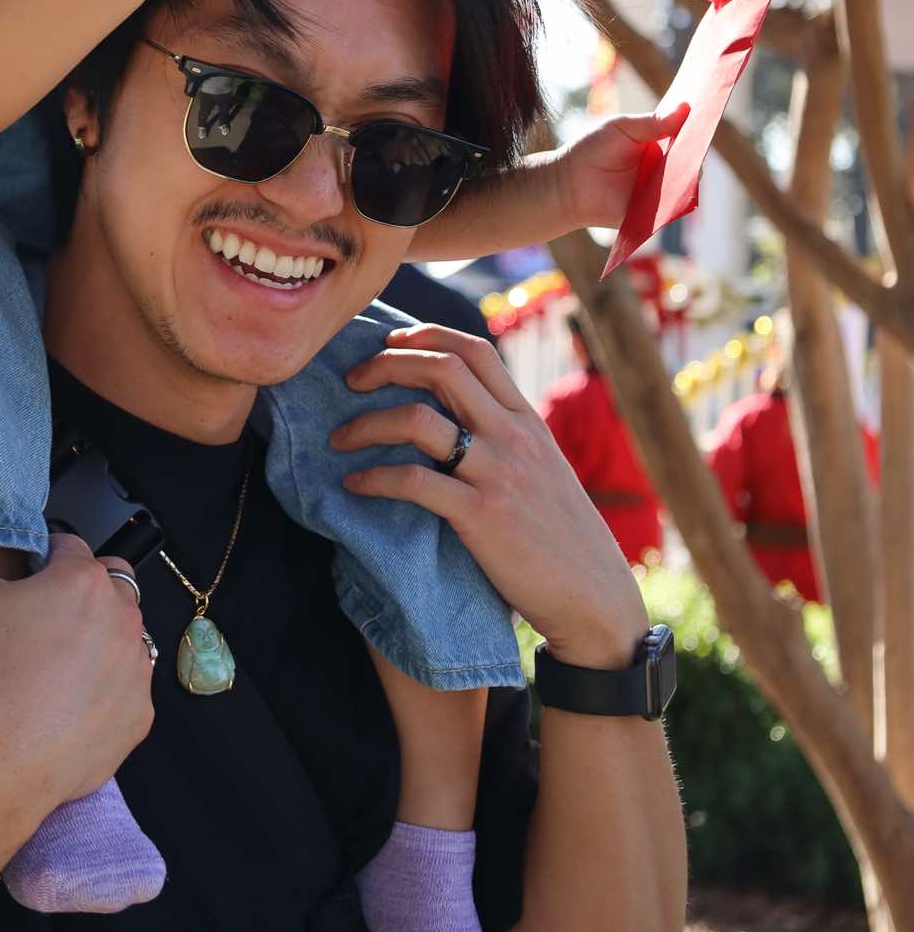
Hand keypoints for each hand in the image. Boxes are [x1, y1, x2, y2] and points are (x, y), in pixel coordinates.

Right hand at [0, 494, 154, 812]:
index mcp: (83, 581)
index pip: (69, 548)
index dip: (44, 560)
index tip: (26, 580)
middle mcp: (123, 618)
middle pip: (107, 590)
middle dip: (80, 598)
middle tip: (39, 624)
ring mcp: (136, 670)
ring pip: (123, 641)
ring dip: (98, 646)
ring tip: (52, 668)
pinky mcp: (138, 717)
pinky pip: (127, 695)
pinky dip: (105, 697)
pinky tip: (67, 709)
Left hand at [330, 325, 646, 666]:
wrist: (593, 595)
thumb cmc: (561, 537)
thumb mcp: (543, 469)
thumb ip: (506, 437)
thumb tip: (457, 417)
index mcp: (527, 420)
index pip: (475, 351)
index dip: (426, 335)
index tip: (388, 341)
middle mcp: (513, 436)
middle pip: (441, 368)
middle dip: (386, 363)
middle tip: (351, 380)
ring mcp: (498, 473)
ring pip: (418, 419)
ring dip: (366, 423)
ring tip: (338, 438)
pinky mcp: (481, 516)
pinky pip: (413, 482)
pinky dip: (374, 478)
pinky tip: (354, 485)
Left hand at [552, 103, 689, 232]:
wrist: (568, 184)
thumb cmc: (592, 151)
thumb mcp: (623, 127)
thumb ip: (654, 122)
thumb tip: (685, 107)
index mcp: (659, 146)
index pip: (685, 136)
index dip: (696, 124)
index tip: (706, 108)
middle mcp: (665, 169)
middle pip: (691, 159)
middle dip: (697, 146)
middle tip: (702, 132)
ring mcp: (662, 192)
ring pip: (687, 182)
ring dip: (691, 171)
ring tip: (691, 156)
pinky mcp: (655, 213)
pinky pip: (674, 206)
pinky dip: (678, 196)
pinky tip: (679, 183)